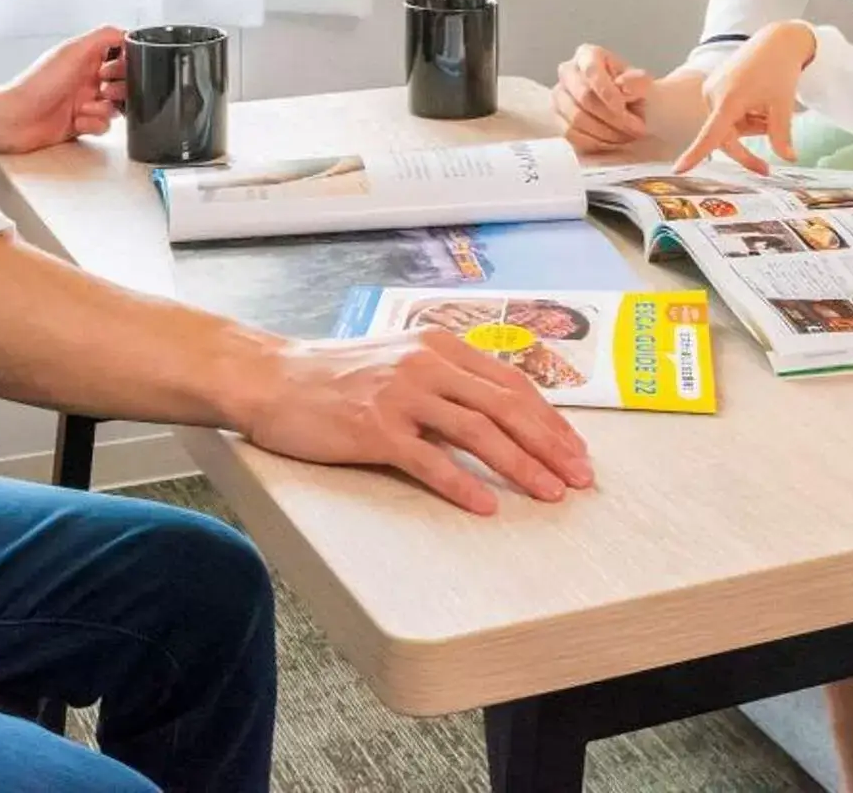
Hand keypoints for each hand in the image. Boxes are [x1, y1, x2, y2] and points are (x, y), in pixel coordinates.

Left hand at [0, 28, 126, 155]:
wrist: (16, 118)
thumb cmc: (39, 84)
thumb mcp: (73, 51)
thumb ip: (104, 36)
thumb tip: (128, 33)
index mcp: (84, 57)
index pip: (119, 54)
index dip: (126, 62)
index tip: (120, 66)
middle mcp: (85, 77)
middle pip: (122, 82)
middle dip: (119, 88)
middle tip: (104, 89)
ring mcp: (83, 101)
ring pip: (115, 106)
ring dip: (103, 109)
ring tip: (84, 108)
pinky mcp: (80, 123)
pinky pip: (103, 125)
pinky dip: (93, 124)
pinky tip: (76, 121)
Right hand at [235, 329, 596, 515]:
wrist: (273, 378)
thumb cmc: (335, 377)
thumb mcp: (399, 361)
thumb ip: (444, 380)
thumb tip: (496, 413)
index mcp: (438, 346)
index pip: (511, 381)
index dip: (549, 417)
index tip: (575, 448)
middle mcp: (426, 364)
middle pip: (505, 405)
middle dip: (550, 443)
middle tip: (579, 477)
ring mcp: (401, 395)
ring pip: (478, 431)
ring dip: (520, 465)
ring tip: (549, 493)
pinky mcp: (375, 428)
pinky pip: (429, 460)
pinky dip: (462, 484)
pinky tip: (485, 505)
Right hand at [552, 43, 650, 152]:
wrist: (630, 110)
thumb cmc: (634, 93)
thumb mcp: (644, 84)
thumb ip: (638, 81)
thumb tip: (623, 84)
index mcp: (588, 55)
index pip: (592, 71)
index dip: (608, 92)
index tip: (624, 109)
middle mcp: (568, 72)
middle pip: (584, 97)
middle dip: (612, 117)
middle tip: (635, 129)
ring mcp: (559, 96)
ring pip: (576, 118)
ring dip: (605, 132)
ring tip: (626, 137)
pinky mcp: (557, 119)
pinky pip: (571, 135)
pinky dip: (594, 142)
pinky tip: (611, 143)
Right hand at [672, 21, 816, 173]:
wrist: (776, 41)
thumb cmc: (779, 70)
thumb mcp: (784, 105)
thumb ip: (782, 135)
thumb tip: (788, 159)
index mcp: (729, 99)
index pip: (711, 134)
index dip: (695, 154)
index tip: (679, 169)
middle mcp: (713, 94)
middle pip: (723, 137)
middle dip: (746, 150)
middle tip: (766, 169)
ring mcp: (711, 90)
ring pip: (727, 128)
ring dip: (749, 129)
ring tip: (769, 112)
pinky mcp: (713, 87)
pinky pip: (726, 115)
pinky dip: (744, 118)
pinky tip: (759, 105)